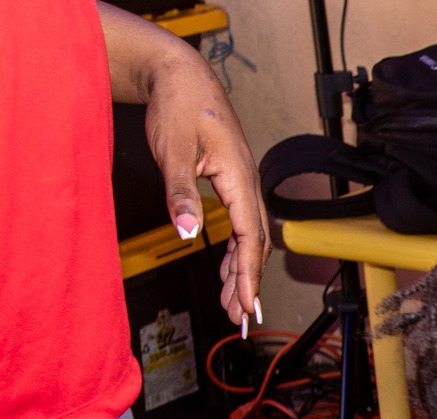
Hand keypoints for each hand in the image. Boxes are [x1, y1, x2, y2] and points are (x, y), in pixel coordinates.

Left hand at [141, 41, 266, 324]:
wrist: (181, 75)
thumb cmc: (180, 106)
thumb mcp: (173, 151)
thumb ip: (180, 193)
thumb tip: (188, 231)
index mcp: (239, 179)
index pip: (250, 238)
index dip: (249, 275)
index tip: (247, 306)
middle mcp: (247, 184)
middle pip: (256, 244)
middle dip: (249, 282)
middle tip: (239, 317)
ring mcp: (241, 184)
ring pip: (250, 237)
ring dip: (242, 270)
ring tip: (233, 303)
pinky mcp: (231, 182)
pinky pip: (241, 224)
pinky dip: (237, 251)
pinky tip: (228, 268)